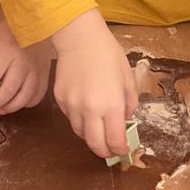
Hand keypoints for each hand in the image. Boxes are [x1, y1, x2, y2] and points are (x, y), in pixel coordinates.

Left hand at [0, 20, 52, 113]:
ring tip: (0, 109)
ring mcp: (36, 69)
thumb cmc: (12, 29)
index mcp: (7, 51)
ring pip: (25, 96)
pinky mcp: (45, 72)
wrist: (37, 20)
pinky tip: (19, 102)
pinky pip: (39, 94)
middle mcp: (23, 62)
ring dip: (11, 107)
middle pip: (9, 90)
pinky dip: (28, 103)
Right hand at [52, 9, 138, 158]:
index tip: (123, 149)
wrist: (80, 38)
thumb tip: (125, 119)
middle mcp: (90, 110)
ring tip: (99, 127)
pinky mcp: (60, 100)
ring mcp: (72, 106)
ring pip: (81, 134)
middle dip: (105, 151)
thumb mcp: (127, 77)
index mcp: (111, 105)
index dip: (120, 150)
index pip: (115, 141)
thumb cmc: (107, 53)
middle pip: (96, 145)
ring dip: (91, 135)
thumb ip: (129, 102)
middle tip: (111, 149)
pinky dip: (80, 120)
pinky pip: (70, 118)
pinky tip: (86, 108)